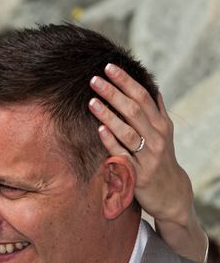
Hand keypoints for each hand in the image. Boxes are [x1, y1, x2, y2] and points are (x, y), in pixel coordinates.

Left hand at [89, 63, 207, 261]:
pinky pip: (123, 155)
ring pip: (128, 131)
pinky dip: (112, 142)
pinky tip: (99, 130)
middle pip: (134, 110)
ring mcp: (148, 156)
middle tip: (94, 79)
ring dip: (109, 115)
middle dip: (114, 92)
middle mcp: (157, 138)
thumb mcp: (163, 136)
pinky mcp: (138, 174)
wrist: (171, 195)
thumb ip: (157, 113)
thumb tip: (153, 89)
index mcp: (161, 125)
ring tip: (92, 101)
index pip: (142, 96)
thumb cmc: (161, 161)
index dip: (126, 81)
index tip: (109, 67)